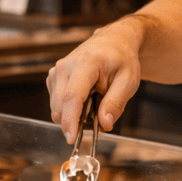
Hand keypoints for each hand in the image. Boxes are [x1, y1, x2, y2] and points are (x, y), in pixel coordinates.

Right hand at [47, 19, 145, 143]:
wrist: (113, 41)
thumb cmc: (122, 60)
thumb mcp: (128, 81)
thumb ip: (116, 103)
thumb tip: (104, 125)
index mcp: (86, 63)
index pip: (72, 97)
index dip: (70, 120)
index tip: (71, 139)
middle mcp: (65, 66)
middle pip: (60, 106)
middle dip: (77, 121)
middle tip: (101, 115)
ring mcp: (56, 71)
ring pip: (57, 108)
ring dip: (74, 115)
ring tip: (95, 101)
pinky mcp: (53, 78)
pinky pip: (57, 104)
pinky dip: (70, 109)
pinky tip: (86, 98)